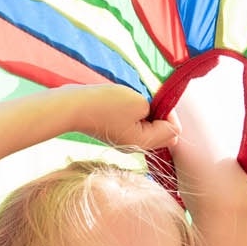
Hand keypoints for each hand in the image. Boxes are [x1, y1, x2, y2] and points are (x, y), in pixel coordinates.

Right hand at [64, 84, 179, 150]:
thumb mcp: (140, 103)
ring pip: (151, 128)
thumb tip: (163, 117)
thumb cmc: (106, 104)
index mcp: (144, 142)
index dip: (169, 111)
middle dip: (161, 115)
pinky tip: (124, 105)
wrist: (73, 106)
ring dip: (148, 113)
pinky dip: (137, 114)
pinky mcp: (117, 133)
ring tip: (133, 102)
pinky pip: (137, 125)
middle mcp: (137, 146)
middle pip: (164, 133)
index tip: (154, 99)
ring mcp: (126, 141)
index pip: (174, 130)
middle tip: (146, 101)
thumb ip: (159, 111)